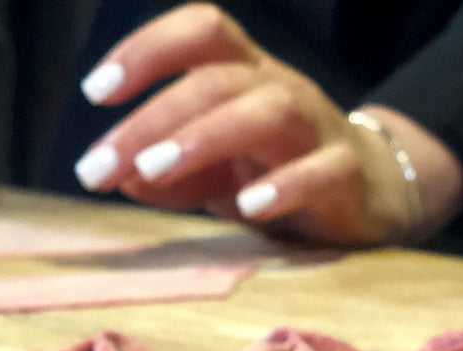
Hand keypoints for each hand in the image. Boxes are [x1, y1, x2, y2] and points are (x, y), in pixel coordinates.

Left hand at [74, 4, 462, 244]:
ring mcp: (317, 128)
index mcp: (241, 74)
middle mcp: (279, 88)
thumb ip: (162, 176)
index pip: (200, 31)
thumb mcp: (206, 173)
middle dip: (151, 119)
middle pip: (217, 81)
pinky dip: (286, 186)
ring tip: (152, 171)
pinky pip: (324, 169)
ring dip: (204, 138)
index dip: (147, 49)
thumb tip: (115, 175)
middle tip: (99, 167)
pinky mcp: (347, 175)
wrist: (367, 194)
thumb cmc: (270, 171)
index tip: (94, 91)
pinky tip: (249, 208)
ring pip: (269, 111)